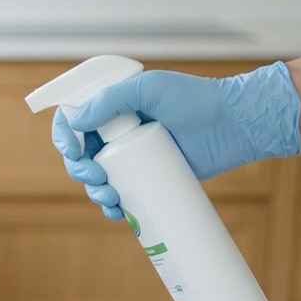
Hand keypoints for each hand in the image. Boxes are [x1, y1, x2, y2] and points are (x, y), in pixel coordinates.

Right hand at [52, 62, 300, 219]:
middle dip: (79, 171)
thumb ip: (112, 99)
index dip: (65, 137)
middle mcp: (117, 130)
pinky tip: (117, 213)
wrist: (235, 124)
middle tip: (97, 178)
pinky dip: (114, 207)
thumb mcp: (150, 88)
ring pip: (98, 179)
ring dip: (94, 193)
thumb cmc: (195, 98)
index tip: (73, 152)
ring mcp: (133, 156)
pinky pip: (123, 195)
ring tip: (110, 199)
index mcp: (112, 106)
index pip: (74, 120)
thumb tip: (75, 123)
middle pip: (81, 155)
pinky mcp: (150, 178)